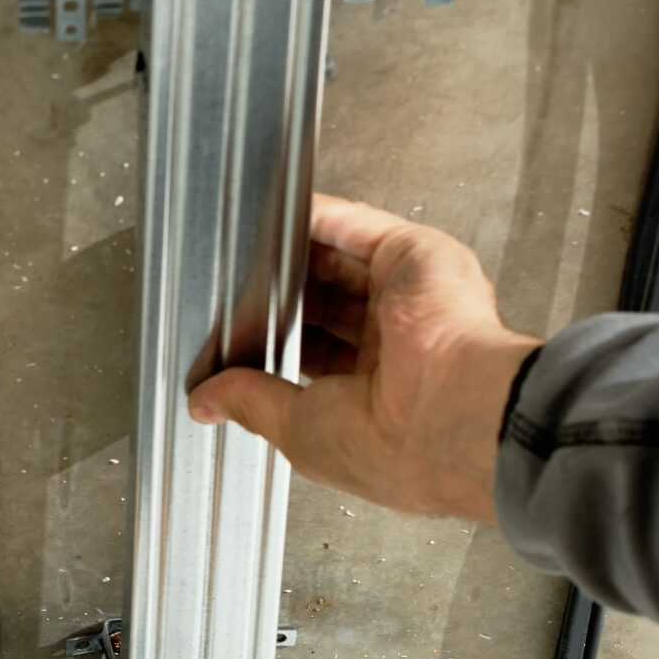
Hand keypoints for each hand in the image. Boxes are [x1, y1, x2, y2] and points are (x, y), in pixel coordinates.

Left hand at [188, 194, 539, 521]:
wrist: (452, 414)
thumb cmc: (397, 446)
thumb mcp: (299, 430)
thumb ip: (251, 402)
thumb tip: (206, 402)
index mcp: (379, 395)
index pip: (319, 353)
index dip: (279, 340)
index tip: (239, 333)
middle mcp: (400, 346)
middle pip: (329, 300)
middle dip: (283, 293)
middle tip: (236, 285)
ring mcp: (411, 299)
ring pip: (343, 260)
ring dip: (297, 250)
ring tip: (248, 244)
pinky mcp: (418, 258)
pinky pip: (359, 227)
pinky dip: (322, 216)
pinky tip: (283, 212)